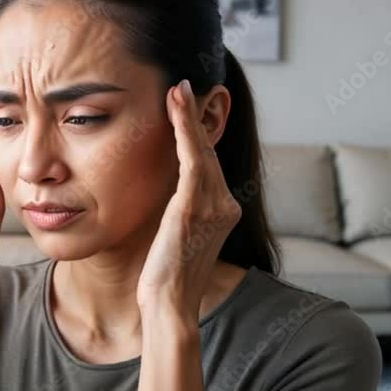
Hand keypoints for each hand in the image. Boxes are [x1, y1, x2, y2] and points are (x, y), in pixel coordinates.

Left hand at [136, 79, 241, 315]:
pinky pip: (191, 159)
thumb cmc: (165, 276)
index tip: (186, 107)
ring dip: (188, 116)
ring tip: (178, 89)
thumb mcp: (176, 236)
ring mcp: (214, 206)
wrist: (169, 304)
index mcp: (223, 211)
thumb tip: (164, 192)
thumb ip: (179, 210)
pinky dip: (184, 130)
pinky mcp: (195, 207)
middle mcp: (226, 205)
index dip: (197, 134)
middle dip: (195, 118)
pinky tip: (175, 108)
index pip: (209, 163)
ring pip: (201, 150)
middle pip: (209, 152)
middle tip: (183, 86)